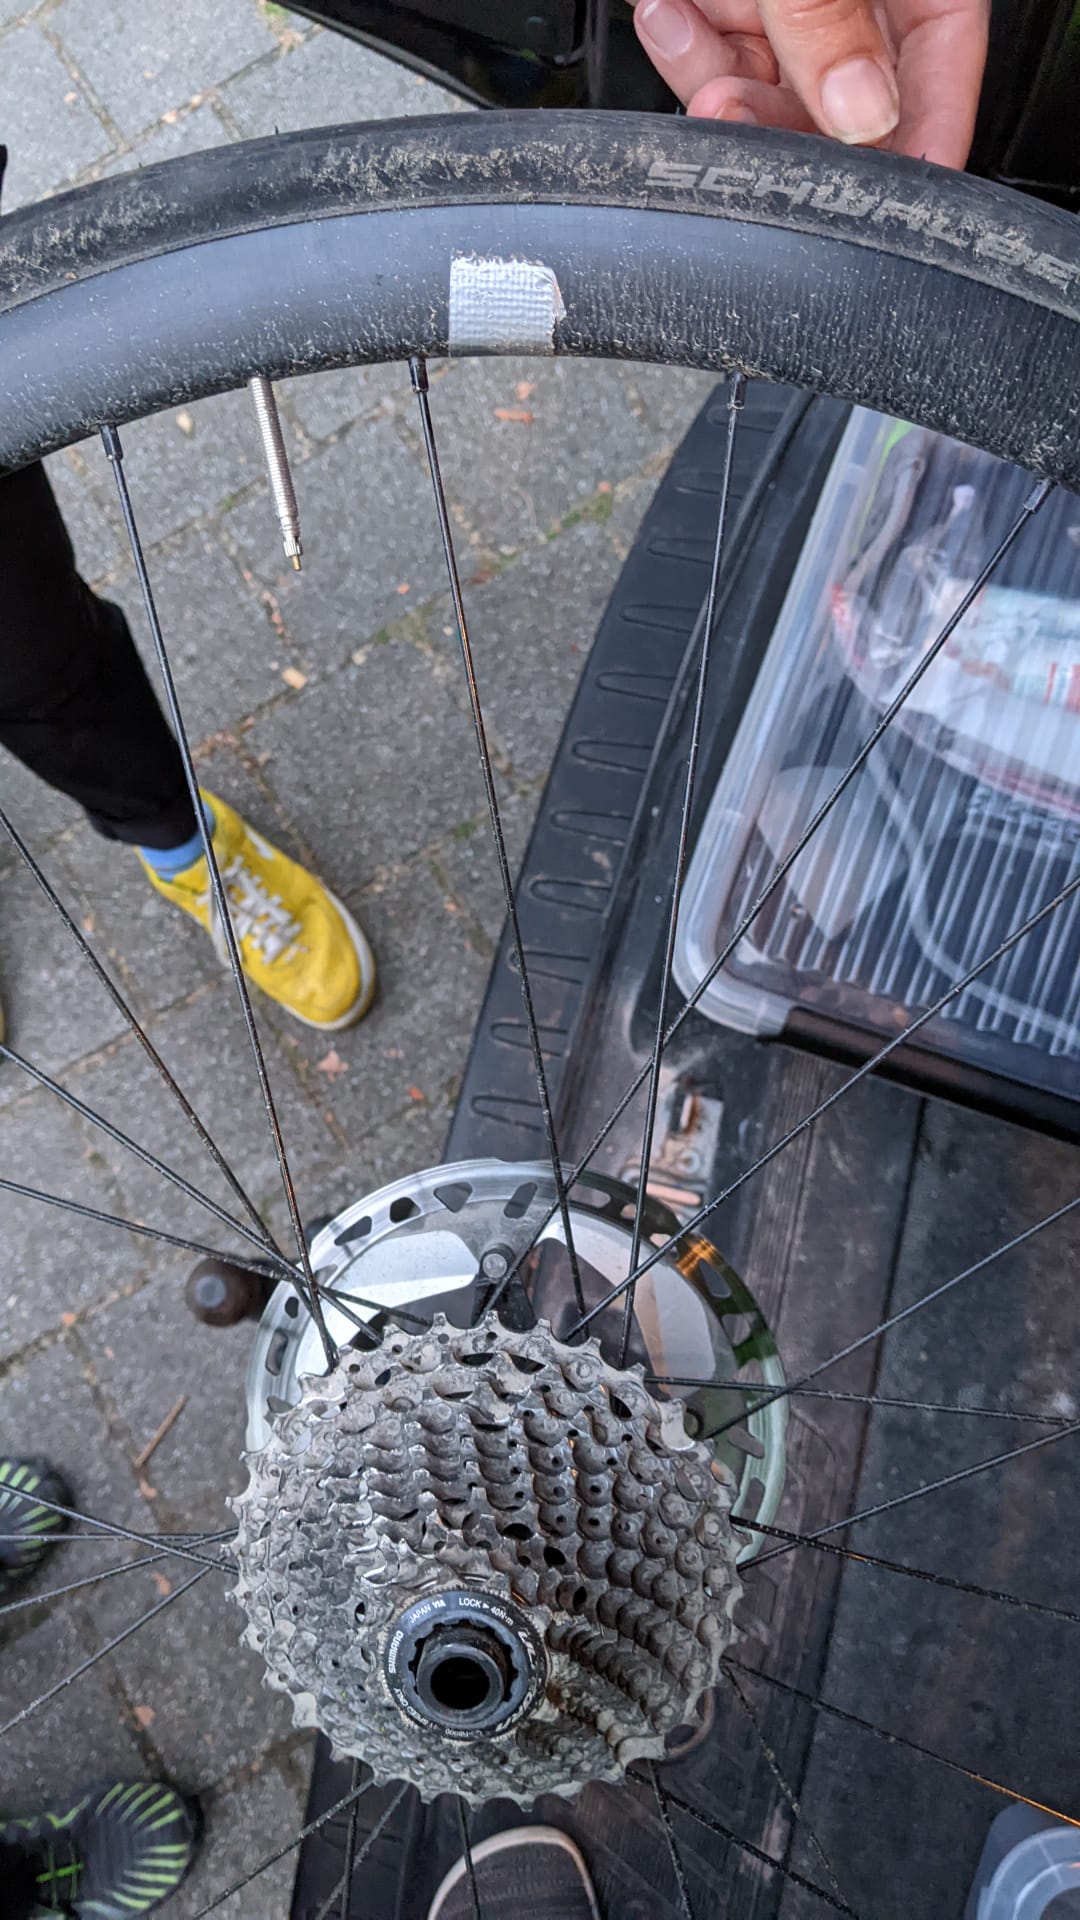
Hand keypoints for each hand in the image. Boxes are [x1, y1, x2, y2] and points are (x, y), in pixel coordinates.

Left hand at [633, 0, 989, 169]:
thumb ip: (832, 21)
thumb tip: (860, 114)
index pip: (942, 84)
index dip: (911, 160)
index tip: (874, 218)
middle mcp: (868, 0)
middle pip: (840, 104)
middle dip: (778, 124)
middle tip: (730, 117)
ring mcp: (802, 3)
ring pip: (769, 86)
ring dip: (717, 87)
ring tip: (687, 50)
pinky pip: (721, 45)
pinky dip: (688, 43)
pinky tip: (667, 13)